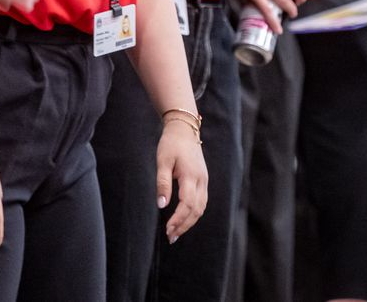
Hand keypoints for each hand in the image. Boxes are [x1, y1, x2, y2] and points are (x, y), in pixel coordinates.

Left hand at [157, 117, 207, 242]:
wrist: (184, 129)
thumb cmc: (170, 144)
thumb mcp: (162, 161)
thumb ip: (162, 183)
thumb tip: (161, 205)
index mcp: (191, 175)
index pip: (187, 204)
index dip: (178, 220)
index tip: (167, 230)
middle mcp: (201, 180)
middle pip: (196, 210)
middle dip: (184, 226)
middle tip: (170, 237)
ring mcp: (204, 181)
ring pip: (201, 208)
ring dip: (189, 222)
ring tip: (176, 233)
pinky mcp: (203, 180)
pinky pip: (201, 202)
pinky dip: (193, 214)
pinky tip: (184, 219)